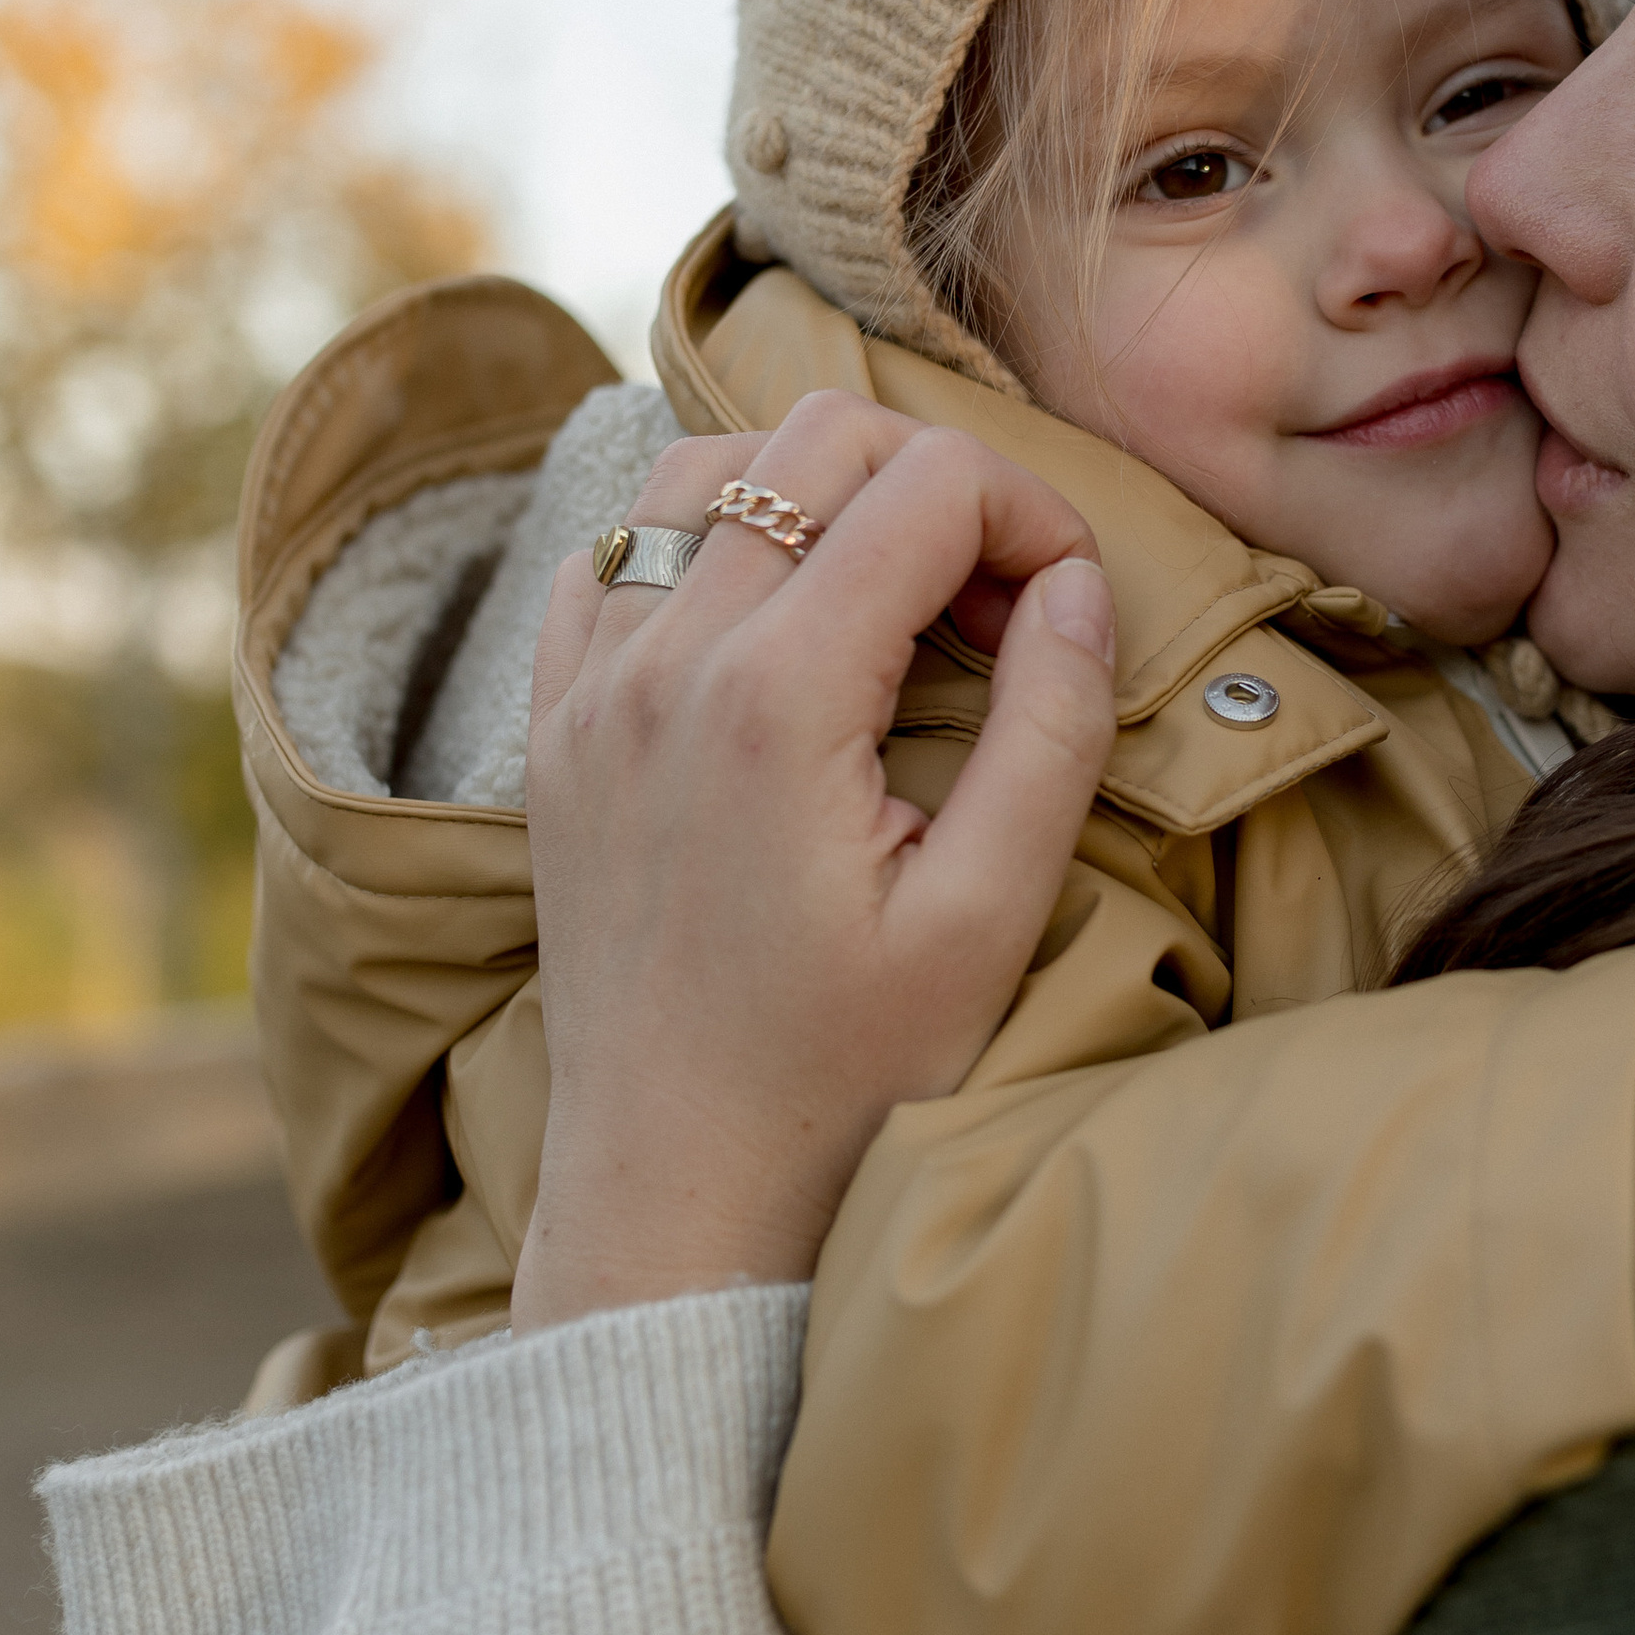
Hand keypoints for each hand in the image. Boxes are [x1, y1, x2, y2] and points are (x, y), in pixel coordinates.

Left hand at [510, 393, 1116, 1331]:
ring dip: (819, 495)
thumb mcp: (988, 920)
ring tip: (896, 605)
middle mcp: (662, 661)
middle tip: (999, 606)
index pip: (928, 483)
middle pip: (817, 439)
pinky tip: (774, 628)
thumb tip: (1078, 585)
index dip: (1033, 514)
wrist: (678, 1195)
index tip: (1068, 608)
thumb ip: (1052, 729)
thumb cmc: (844, 1081)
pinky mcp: (557, 730)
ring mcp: (590, 689)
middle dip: (936, 483)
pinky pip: (612, 553)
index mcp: (775, 697)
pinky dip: (703, 543)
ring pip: (702, 469)